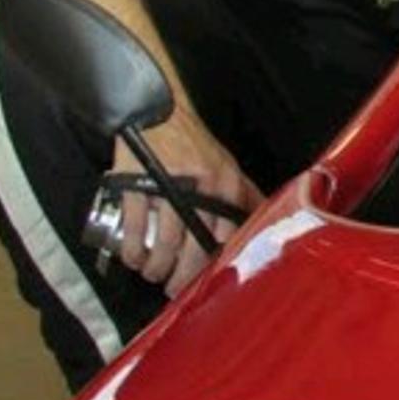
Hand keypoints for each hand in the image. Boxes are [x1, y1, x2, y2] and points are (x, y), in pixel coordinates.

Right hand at [107, 108, 263, 295]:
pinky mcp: (136, 182)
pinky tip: (133, 258)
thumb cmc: (195, 143)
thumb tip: (265, 217)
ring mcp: (166, 183)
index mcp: (225, 182)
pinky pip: (135, 224)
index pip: (226, 232)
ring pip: (165, 240)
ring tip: (152, 273)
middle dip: (182, 275)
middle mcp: (200, 184)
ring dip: (156, 266)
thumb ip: (243, 193)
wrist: (159, 110)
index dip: (214, 262)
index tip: (206, 281)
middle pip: (194, 244)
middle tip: (173, 289)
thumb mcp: (226, 164)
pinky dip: (133, 248)